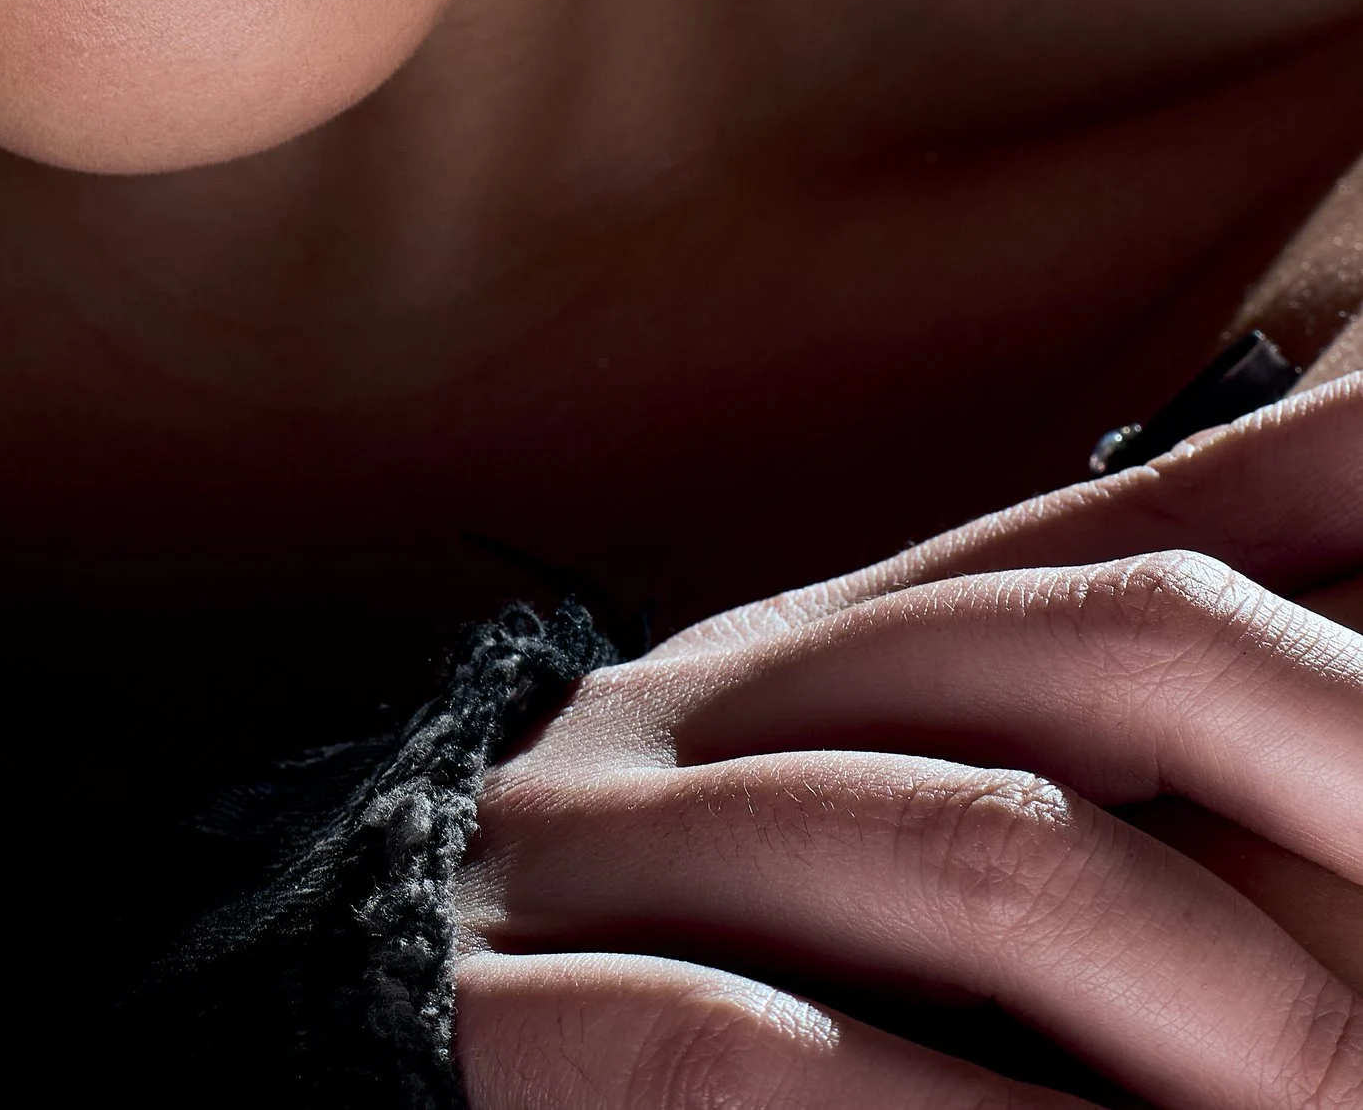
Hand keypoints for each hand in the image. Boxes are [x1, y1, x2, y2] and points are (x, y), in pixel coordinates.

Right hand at [454, 374, 1362, 1107]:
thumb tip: (1299, 636)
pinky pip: (764, 1064)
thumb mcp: (856, 851)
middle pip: (1094, 638)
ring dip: (1216, 990)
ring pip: (966, 852)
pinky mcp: (519, 1028)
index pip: (1136, 533)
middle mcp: (739, 703)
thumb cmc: (657, 985)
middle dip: (1334, 740)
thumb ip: (1055, 777)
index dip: (1336, 514)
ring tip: (1362, 1105)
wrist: (308, 1054)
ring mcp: (620, 849)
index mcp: (833, 649)